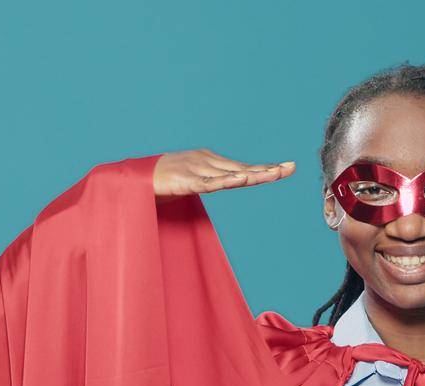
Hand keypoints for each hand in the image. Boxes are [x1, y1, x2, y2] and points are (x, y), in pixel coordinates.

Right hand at [152, 149, 294, 199]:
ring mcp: (196, 170)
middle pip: (242, 169)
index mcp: (210, 163)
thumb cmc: (162, 181)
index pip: (242, 168)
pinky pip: (207, 183)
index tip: (287, 168)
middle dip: (267, 170)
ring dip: (253, 175)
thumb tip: (230, 182)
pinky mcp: (184, 182)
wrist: (133, 177)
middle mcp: (206, 163)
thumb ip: (211, 182)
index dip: (264, 169)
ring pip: (230, 175)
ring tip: (274, 174)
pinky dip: (225, 181)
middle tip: (291, 168)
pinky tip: (241, 179)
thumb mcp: (192, 182)